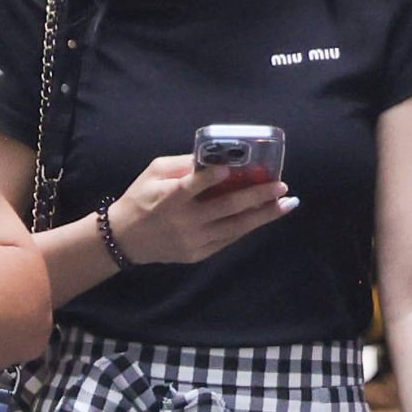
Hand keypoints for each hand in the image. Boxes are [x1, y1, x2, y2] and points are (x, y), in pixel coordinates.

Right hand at [100, 154, 297, 266]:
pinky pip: (229, 239)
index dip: (209, 178)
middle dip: (256, 196)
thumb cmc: (141, 198)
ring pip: (235, 227)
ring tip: (287, 204)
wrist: (125, 239)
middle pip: (225, 208)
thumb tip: (214, 157)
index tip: (229, 169)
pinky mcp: (198, 254)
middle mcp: (184, 221)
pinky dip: (248, 227)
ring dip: (264, 215)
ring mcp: (193, 241)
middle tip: (281, 186)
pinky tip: (265, 216)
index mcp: (168, 198)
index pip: (191, 187)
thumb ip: (181, 165)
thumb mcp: (153, 173)